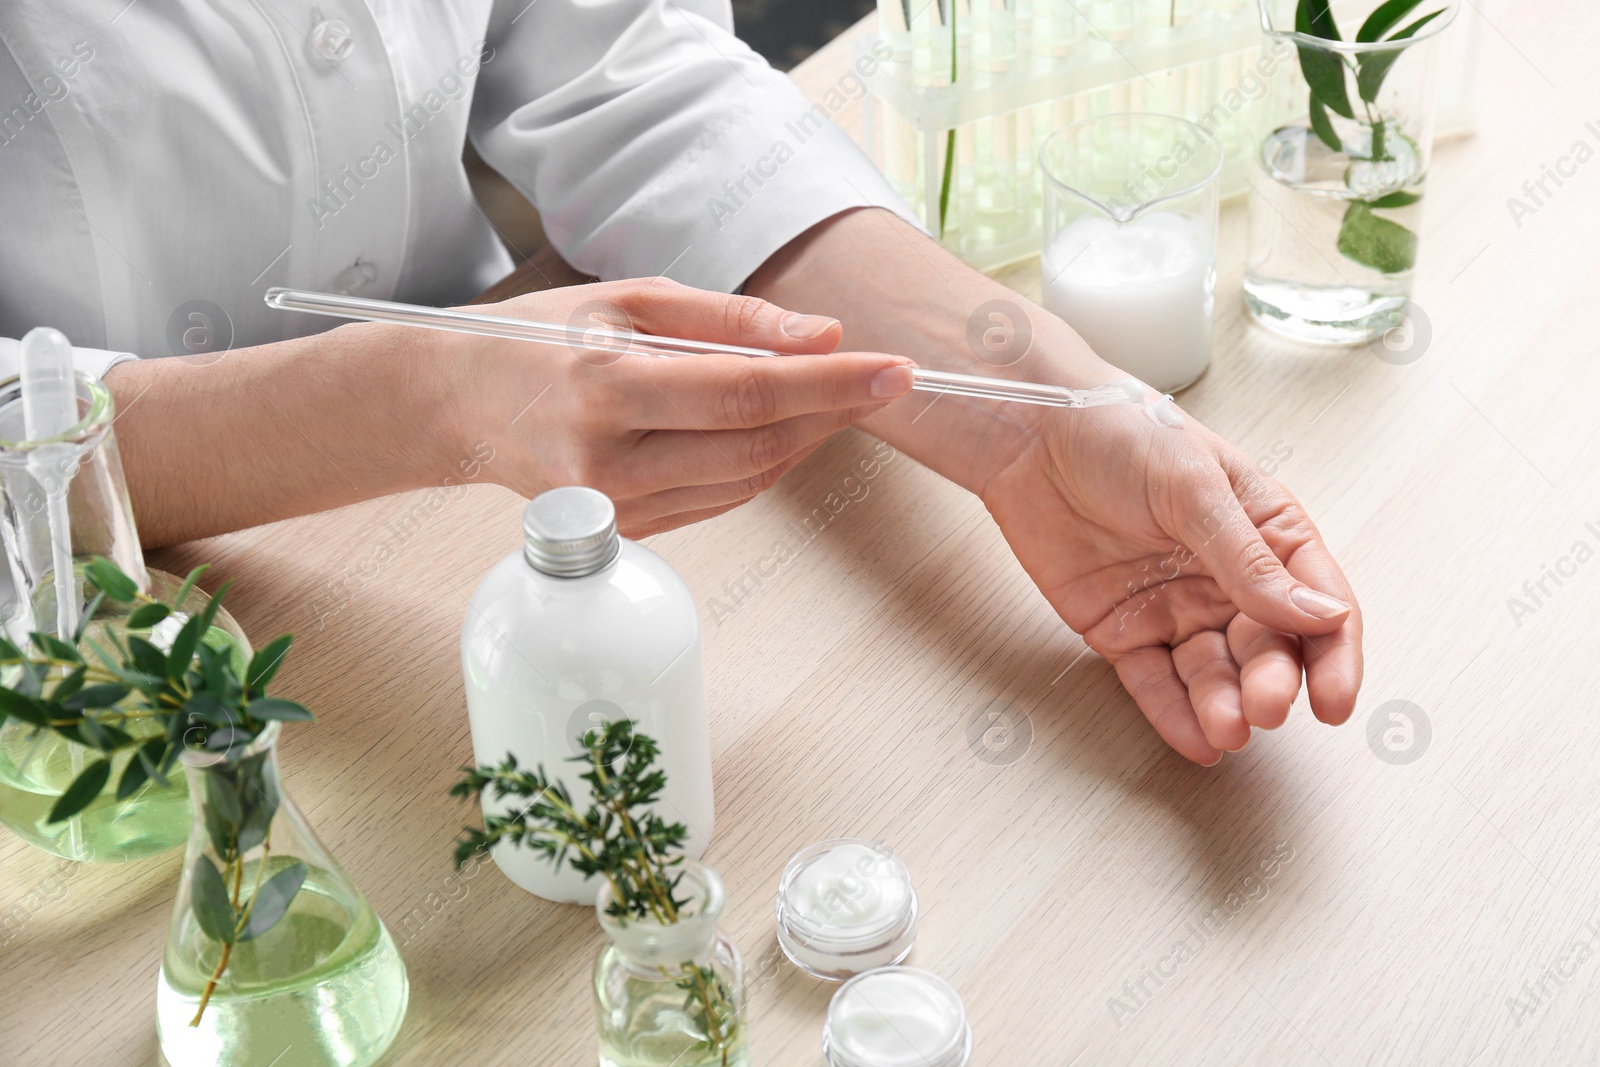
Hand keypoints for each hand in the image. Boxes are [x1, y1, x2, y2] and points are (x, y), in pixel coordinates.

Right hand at [451, 278, 916, 535]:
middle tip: (879, 378)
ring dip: (805, 438)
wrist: (460, 407)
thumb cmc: (539, 341)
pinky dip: (762, 461)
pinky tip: (777, 428)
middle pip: (758, 445)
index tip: (894, 370)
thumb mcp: (627, 301)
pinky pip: (722, 498)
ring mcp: (618, 510)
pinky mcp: (629, 532)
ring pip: (749, 479)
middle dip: (832, 412)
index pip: (748, 394)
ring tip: (833, 395)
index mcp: (606, 388)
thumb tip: (821, 335)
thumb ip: (730, 320)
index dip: (831, 384)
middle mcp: (610, 462)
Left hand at [980, 397, 1362, 764]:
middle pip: (1267, 648)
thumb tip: (1316, 614)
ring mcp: (1175, 608)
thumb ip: (1247, 557)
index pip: (1318, 603)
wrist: (1030, 434)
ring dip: (1224, 705)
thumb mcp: (1194, 486)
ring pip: (1213, 674)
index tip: (1335, 699)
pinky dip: (1174, 714)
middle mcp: (1227, 578)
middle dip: (1271, 683)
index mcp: (1265, 532)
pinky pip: (1154, 682)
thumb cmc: (1119, 432)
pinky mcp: (1122, 630)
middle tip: (1265, 708)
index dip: (1333, 654)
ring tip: (1226, 730)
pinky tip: (1195, 741)